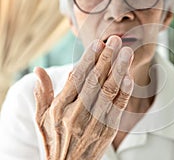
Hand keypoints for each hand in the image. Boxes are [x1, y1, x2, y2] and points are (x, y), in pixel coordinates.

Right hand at [34, 36, 133, 159]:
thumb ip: (42, 94)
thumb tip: (37, 70)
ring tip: (127, 52)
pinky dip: (124, 93)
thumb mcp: (42, 119)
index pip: (76, 78)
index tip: (97, 43)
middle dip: (106, 58)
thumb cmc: (54, 139)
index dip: (88, 59)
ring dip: (119, 70)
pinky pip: (118, 108)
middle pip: (95, 81)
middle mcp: (77, 114)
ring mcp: (94, 122)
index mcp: (60, 108)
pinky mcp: (108, 129)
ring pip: (109, 92)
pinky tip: (129, 78)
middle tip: (115, 40)